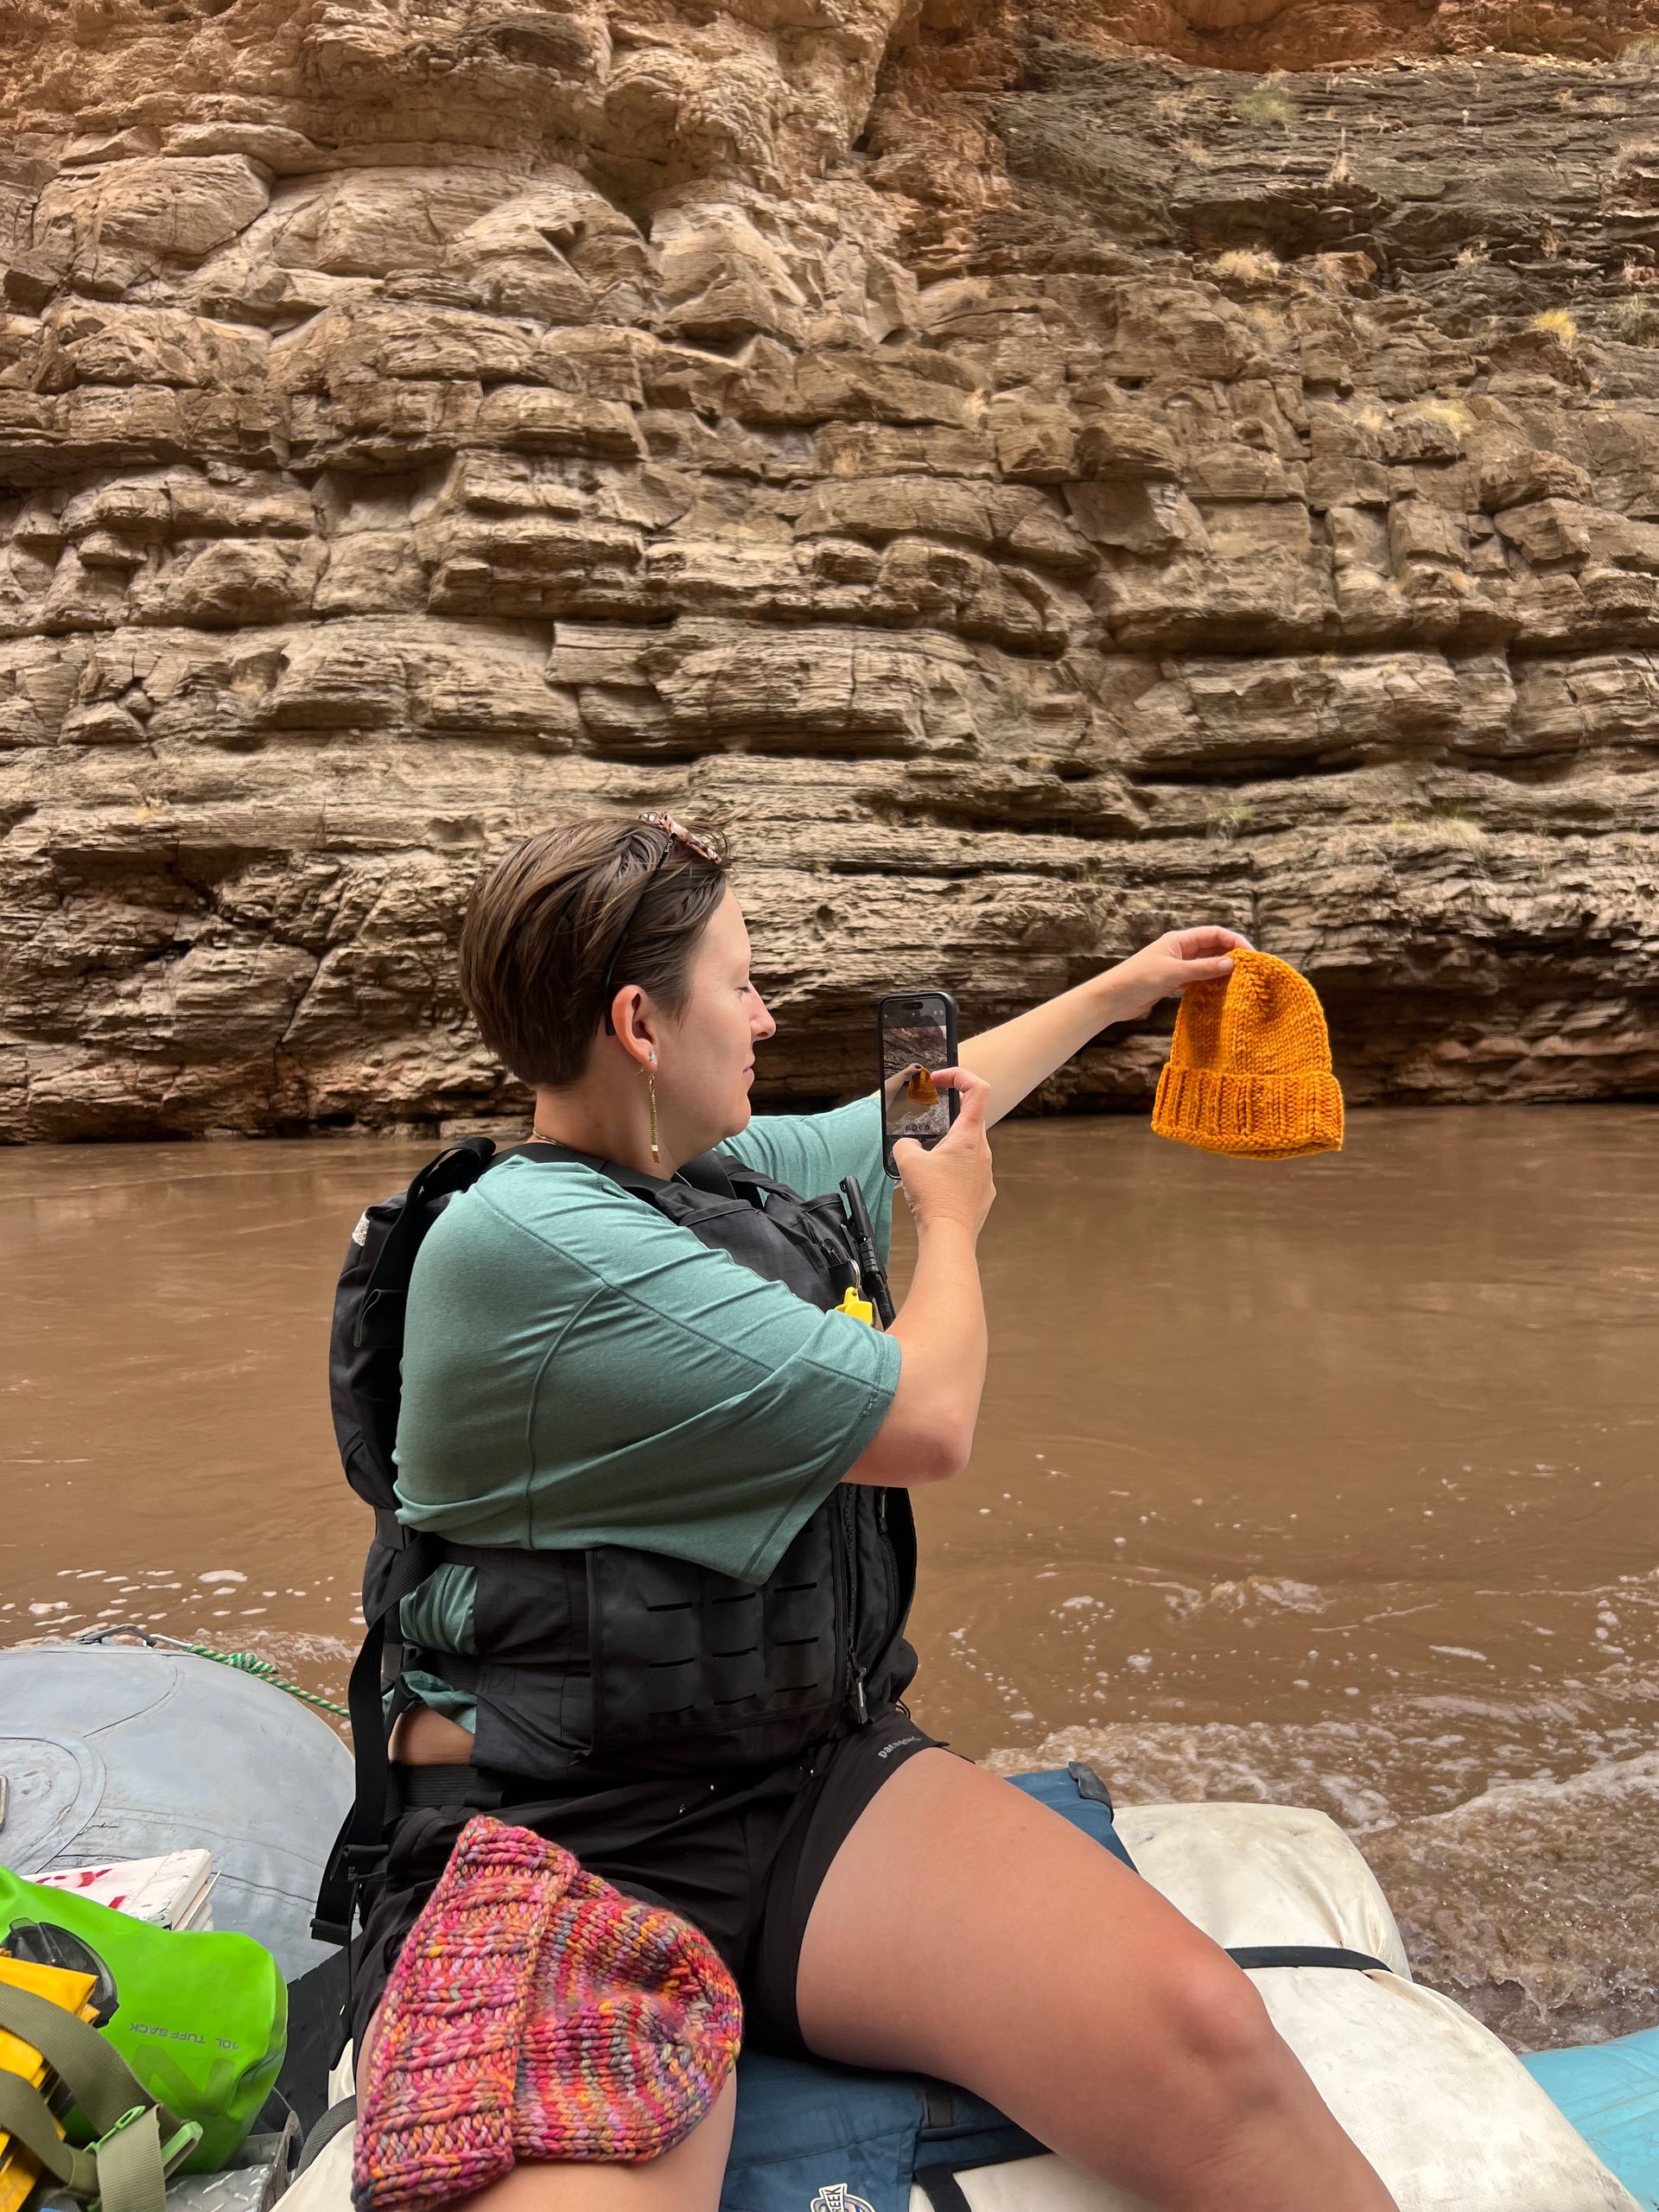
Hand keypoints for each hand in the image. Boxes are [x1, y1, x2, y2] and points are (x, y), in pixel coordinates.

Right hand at [892, 1068, 994, 1237]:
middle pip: (969, 1120)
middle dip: (945, 1119)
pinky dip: (951, 1172)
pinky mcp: (982, 1191)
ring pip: (967, 1149)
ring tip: (925, 1165)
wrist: (949, 1236)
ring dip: (946, 1149)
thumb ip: (905, 1143)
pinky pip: (967, 1172)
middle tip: (926, 1125)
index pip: (978, 1089)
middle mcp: (982, 1151)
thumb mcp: (907, 1161)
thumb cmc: (934, 1198)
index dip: (959, 1075)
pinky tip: (934, 1186)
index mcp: (968, 1136)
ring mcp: (985, 1172)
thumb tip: (909, 1145)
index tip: (940, 1079)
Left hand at [1102, 927, 1251, 1021]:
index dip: (1234, 941)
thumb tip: (1232, 964)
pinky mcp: (1173, 982)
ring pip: (1206, 964)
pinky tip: (1221, 991)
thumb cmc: (1138, 979)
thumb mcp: (1174, 973)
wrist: (1112, 999)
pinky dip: (1210, 983)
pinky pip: (1198, 979)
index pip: (1214, 934)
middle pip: (1213, 948)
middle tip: (1250, 970)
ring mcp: (1177, 966)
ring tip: (1240, 982)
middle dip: (1231, 955)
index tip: (1250, 955)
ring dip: (1222, 971)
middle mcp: (1180, 950)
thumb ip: (1203, 968)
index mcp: (1179, 940)